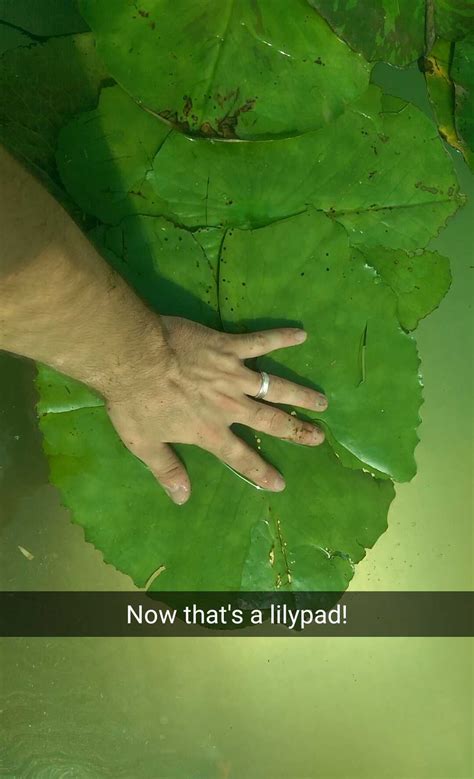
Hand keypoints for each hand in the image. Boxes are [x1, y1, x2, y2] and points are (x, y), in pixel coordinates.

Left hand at [105, 317, 326, 504]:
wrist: (133, 357)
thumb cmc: (134, 401)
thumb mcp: (143, 443)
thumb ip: (166, 469)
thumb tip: (183, 498)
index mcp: (209, 430)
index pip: (239, 456)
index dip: (260, 472)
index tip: (280, 483)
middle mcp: (229, 406)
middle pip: (270, 421)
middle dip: (296, 430)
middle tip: (319, 437)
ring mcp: (232, 375)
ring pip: (275, 386)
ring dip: (300, 394)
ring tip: (322, 402)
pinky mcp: (228, 347)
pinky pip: (260, 341)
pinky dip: (281, 337)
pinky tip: (301, 333)